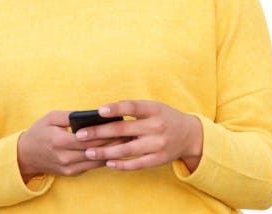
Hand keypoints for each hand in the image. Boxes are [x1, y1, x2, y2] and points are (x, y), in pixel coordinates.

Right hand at [16, 111, 125, 181]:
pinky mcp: (72, 173)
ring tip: (127, 142)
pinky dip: (104, 159)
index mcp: (58, 141)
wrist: (25, 155)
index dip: (104, 133)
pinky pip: (92, 166)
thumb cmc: (40, 132)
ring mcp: (68, 168)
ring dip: (112, 152)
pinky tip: (116, 151)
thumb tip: (91, 113)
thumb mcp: (51, 118)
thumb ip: (70, 115)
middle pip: (94, 150)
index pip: (87, 138)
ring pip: (96, 161)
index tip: (120, 125)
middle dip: (113, 142)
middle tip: (130, 133)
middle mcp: (64, 157)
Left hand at [77, 100, 203, 171]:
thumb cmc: (164, 118)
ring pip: (127, 150)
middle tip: (81, 135)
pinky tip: (108, 162)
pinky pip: (136, 164)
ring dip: (105, 151)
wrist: (190, 135)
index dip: (116, 108)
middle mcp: (157, 126)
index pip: (133, 107)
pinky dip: (121, 164)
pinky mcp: (158, 159)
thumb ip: (134, 111)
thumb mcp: (154, 108)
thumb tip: (103, 117)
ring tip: (89, 151)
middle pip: (124, 130)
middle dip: (100, 133)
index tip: (99, 111)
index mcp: (155, 109)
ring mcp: (158, 144)